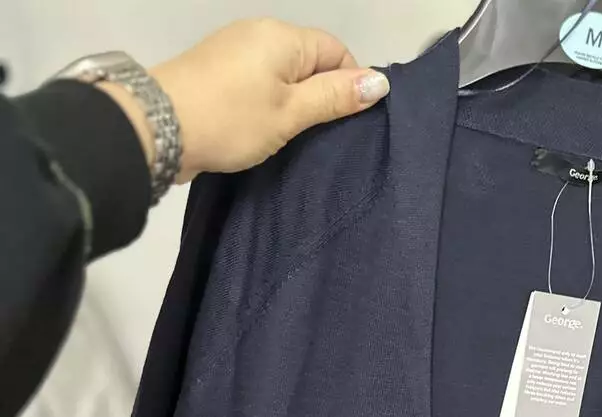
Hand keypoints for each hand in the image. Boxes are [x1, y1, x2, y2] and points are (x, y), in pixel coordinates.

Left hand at [105, 19, 389, 183]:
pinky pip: (258, 79)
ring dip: (293, 100)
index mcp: (284, 37)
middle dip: (321, 93)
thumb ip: (333, 97)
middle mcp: (260, 32)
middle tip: (320, 135)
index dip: (349, 83)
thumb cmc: (232, 119)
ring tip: (292, 135)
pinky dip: (268, 100)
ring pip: (282, 71)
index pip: (336, 50)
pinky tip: (263, 127)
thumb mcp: (290, 114)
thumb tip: (379, 82)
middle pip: (309, 59)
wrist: (158, 126)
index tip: (346, 122)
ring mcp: (234, 48)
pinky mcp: (216, 68)